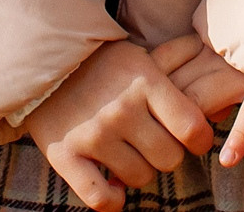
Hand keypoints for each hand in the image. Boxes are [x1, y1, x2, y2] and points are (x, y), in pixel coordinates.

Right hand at [22, 39, 214, 211]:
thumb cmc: (100, 64)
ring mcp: (93, 135)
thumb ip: (173, 58)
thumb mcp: (138, 54)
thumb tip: (202, 46)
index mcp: (144, 82)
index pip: (192, 128)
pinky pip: (101, 198)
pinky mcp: (65, 155)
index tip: (193, 139)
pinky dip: (112, 199)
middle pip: (169, 159)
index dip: (200, 139)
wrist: (41, 66)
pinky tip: (113, 186)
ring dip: (138, 171)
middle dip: (166, 154)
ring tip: (127, 154)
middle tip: (152, 143)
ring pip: (140, 178)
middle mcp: (121, 110)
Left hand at [152, 35, 243, 166]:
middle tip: (153, 139)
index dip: (148, 87)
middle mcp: (222, 50)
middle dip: (162, 114)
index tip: (138, 107)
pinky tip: (228, 158)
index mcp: (208, 38)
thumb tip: (205, 113)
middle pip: (176, 85)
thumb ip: (211, 74)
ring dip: (190, 126)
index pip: (162, 61)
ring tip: (179, 150)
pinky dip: (241, 134)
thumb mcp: (233, 51)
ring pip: (202, 98)